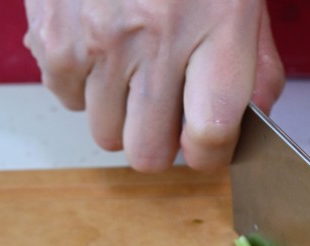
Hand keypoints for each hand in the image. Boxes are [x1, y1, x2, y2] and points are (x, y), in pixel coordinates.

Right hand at [23, 0, 284, 171]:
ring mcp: (96, 38)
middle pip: (149, 152)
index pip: (209, 136)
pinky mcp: (51, 31)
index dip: (211, 154)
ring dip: (122, 115)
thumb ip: (257, 65)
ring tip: (135, 72)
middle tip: (170, 113)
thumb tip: (256, 119)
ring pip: (104, 132)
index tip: (209, 146)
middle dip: (163, 143)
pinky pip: (64, 95)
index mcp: (215, 28)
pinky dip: (82, 84)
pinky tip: (102, 49)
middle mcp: (153, 39)